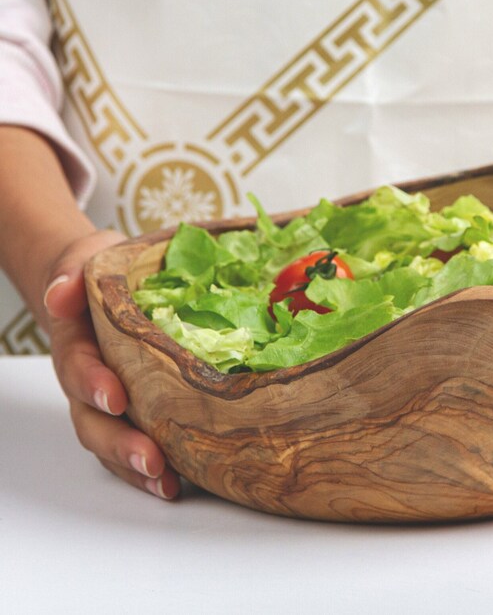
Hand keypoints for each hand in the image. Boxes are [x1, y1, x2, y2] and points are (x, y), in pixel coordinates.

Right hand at [44, 231, 180, 499]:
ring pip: (112, 443)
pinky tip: (179, 482)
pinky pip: (136, 444)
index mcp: (77, 343)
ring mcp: (109, 403)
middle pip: (93, 421)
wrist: (101, 287)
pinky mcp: (134, 412)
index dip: (93, 384)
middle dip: (120, 444)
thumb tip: (62, 291)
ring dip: (136, 467)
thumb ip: (72, 274)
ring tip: (166, 483)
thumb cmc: (100, 274)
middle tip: (151, 459)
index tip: (116, 396)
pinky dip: (152, 468)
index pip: (78, 366)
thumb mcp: (87, 260)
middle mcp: (88, 381)